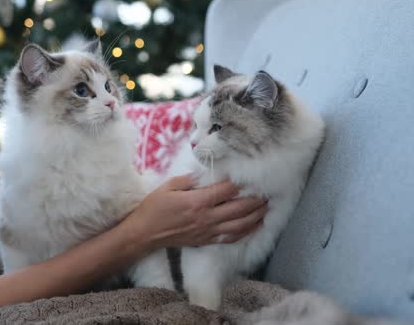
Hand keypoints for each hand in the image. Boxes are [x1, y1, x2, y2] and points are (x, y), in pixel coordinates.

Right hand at [122, 174, 267, 249]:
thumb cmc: (154, 207)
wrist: (145, 233)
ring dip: (256, 216)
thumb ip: (190, 179)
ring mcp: (208, 231)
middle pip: (239, 208)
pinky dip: (247, 232)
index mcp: (197, 202)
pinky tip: (256, 225)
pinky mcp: (207, 240)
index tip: (252, 175)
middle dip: (255, 199)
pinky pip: (231, 238)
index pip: (226, 190)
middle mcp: (206, 217)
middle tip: (268, 191)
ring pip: (240, 225)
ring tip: (267, 206)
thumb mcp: (169, 186)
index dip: (240, 183)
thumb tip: (206, 172)